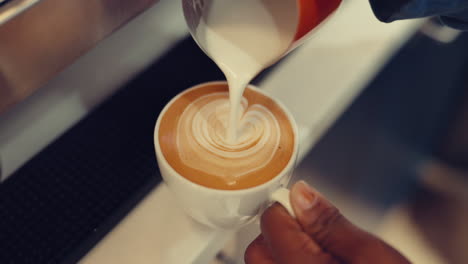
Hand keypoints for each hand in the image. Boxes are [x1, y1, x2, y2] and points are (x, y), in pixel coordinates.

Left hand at [245, 181, 409, 263]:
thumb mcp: (371, 254)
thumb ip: (330, 223)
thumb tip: (301, 194)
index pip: (271, 223)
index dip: (288, 209)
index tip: (304, 209)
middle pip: (259, 249)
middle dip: (279, 233)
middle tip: (315, 235)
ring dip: (281, 254)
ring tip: (320, 259)